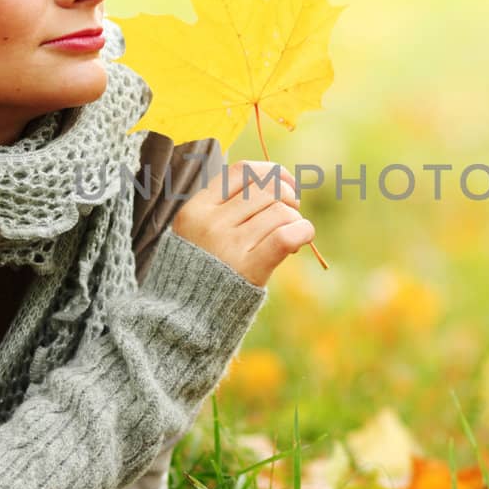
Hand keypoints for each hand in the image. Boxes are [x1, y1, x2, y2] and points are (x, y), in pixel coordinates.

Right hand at [171, 161, 314, 287]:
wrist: (186, 317)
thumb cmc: (201, 270)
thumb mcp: (197, 232)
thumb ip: (226, 207)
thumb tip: (278, 181)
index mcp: (196, 208)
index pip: (243, 171)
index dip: (272, 171)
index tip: (286, 182)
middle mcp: (211, 222)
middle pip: (267, 189)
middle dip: (288, 196)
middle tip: (291, 212)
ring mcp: (228, 245)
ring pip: (280, 211)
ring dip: (295, 219)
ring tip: (291, 233)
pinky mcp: (248, 268)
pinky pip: (285, 235)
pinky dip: (303, 231)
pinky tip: (303, 237)